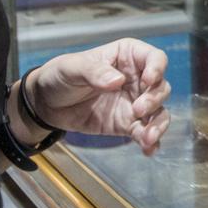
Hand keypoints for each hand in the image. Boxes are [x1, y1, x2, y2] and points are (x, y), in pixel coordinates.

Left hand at [28, 39, 171, 151]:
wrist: (46, 104)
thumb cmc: (60, 75)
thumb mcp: (72, 68)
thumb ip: (94, 72)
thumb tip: (117, 81)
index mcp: (127, 57)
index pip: (154, 58)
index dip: (157, 68)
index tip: (149, 80)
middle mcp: (137, 79)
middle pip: (161, 87)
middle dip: (155, 99)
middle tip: (137, 110)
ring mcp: (134, 103)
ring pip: (159, 112)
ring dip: (158, 125)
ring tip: (147, 137)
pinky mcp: (127, 125)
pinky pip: (145, 133)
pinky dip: (150, 142)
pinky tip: (148, 150)